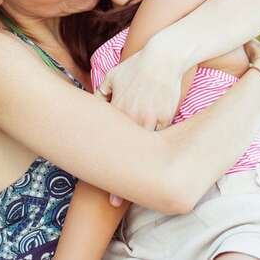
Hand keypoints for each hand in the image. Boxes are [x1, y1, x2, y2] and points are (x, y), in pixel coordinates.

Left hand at [97, 46, 186, 207]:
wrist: (164, 57)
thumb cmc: (136, 67)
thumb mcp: (112, 76)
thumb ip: (100, 92)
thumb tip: (91, 103)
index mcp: (117, 111)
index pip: (108, 146)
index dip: (104, 171)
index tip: (103, 193)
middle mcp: (133, 119)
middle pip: (126, 155)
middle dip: (122, 182)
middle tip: (114, 203)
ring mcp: (152, 120)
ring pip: (146, 151)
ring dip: (142, 168)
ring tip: (138, 189)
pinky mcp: (168, 117)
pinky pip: (163, 137)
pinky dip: (160, 151)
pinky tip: (159, 167)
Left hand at [98, 47, 183, 131]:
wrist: (162, 59)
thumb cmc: (136, 66)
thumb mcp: (112, 76)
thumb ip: (101, 93)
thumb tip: (96, 103)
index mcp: (117, 108)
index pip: (112, 127)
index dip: (114, 124)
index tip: (119, 118)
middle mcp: (132, 116)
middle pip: (128, 134)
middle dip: (129, 130)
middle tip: (134, 116)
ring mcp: (150, 119)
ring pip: (144, 135)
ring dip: (143, 129)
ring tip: (145, 117)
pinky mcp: (165, 118)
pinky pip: (160, 129)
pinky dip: (159, 125)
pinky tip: (157, 112)